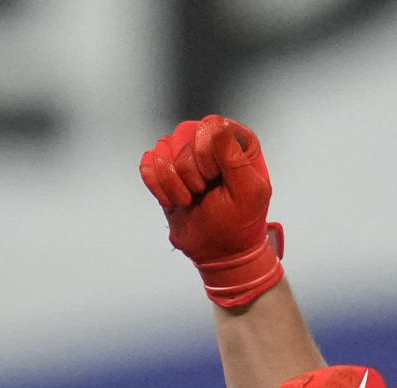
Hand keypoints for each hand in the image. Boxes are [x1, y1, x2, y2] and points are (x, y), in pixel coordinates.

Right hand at [139, 115, 284, 306]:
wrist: (219, 253)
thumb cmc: (239, 224)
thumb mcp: (248, 192)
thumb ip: (234, 157)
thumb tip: (214, 127)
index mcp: (238, 143)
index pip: (210, 126)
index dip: (207, 153)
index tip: (216, 179)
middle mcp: (211, 143)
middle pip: (183, 133)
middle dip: (189, 170)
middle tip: (203, 192)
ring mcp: (187, 155)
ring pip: (163, 146)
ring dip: (173, 182)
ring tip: (190, 199)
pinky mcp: (166, 171)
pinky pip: (148, 162)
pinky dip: (157, 186)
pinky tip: (174, 201)